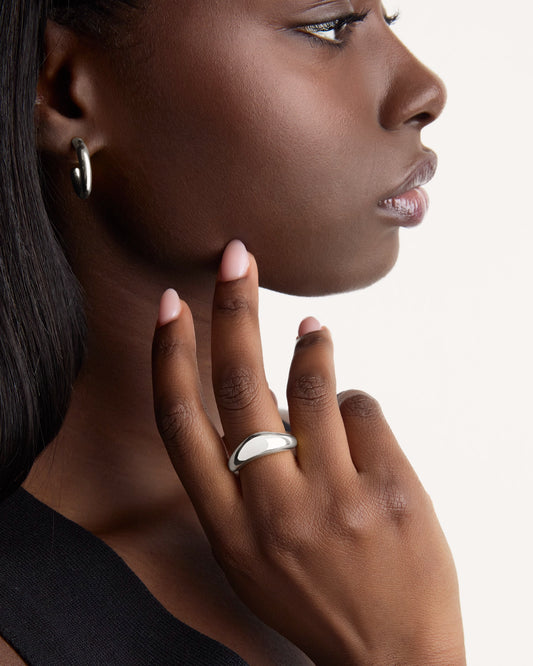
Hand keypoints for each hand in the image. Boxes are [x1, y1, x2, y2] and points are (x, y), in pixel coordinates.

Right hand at [152, 241, 464, 664]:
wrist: (392, 658)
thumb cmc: (315, 596)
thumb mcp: (252, 553)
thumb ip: (243, 480)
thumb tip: (261, 393)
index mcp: (227, 526)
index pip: (181, 424)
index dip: (170, 356)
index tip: (170, 306)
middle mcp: (272, 509)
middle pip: (241, 387)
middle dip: (233, 311)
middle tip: (236, 259)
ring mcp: (335, 500)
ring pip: (314, 386)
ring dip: (312, 348)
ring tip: (312, 332)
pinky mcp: (390, 491)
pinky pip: (367, 411)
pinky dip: (358, 406)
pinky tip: (361, 429)